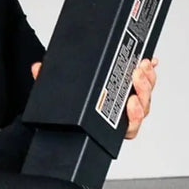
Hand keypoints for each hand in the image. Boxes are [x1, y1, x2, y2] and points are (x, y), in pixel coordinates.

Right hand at [31, 59, 158, 139]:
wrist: (73, 104)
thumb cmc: (70, 106)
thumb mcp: (58, 96)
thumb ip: (48, 83)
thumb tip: (38, 68)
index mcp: (111, 125)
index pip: (129, 127)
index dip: (134, 117)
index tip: (130, 104)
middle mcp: (124, 116)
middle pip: (142, 107)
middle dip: (142, 91)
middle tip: (136, 76)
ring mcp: (131, 102)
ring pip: (146, 95)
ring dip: (147, 80)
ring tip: (142, 66)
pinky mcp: (135, 88)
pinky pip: (148, 82)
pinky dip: (150, 72)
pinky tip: (150, 61)